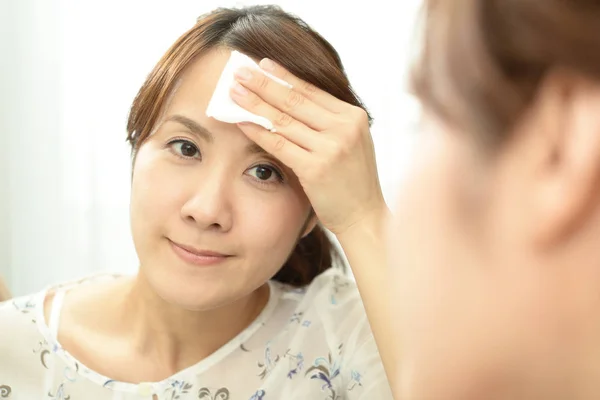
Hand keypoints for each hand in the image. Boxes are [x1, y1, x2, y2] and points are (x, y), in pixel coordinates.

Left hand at [230, 59, 385, 235]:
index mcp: (354, 117)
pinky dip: (258, 131)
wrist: (365, 216)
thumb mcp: (351, 143)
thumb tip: (288, 102)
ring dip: (255, 104)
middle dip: (264, 84)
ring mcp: (331, 147)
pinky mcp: (316, 168)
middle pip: (295, 100)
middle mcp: (344, 128)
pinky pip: (279, 144)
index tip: (263, 65)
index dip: (284, 76)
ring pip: (284, 120)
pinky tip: (242, 122)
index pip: (312, 90)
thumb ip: (329, 123)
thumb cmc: (353, 182)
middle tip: (240, 72)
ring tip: (234, 93)